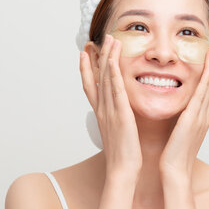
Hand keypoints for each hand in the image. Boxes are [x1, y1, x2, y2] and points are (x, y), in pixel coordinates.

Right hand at [80, 34, 142, 177]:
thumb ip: (116, 119)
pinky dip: (112, 73)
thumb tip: (119, 113)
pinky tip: (112, 60)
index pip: (91, 86)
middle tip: (100, 38)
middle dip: (98, 56)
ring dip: (107, 57)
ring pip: (105, 79)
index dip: (86, 68)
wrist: (122, 171)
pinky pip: (115, 90)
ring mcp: (109, 111)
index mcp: (101, 113)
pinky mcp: (120, 114)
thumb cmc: (123, 155)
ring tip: (110, 39)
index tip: (85, 53)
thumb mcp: (117, 133)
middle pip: (97, 77)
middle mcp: (102, 109)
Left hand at [159, 45, 208, 177]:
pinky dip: (207, 78)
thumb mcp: (178, 136)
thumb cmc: (172, 157)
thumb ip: (180, 124)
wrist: (175, 172)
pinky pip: (202, 93)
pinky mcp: (194, 118)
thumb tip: (177, 117)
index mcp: (200, 121)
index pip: (208, 94)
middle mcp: (204, 117)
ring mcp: (201, 117)